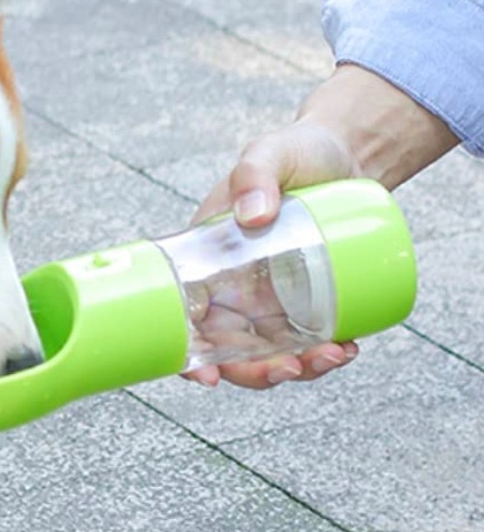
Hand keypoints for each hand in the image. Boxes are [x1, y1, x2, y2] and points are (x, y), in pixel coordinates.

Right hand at [183, 62, 458, 388]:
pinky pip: (310, 340)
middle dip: (257, 374)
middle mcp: (233, 289)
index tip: (206, 379)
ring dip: (298, 369)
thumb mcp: (268, 153)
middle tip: (292, 367)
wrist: (347, 152)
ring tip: (334, 355)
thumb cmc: (295, 152)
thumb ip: (255, 174)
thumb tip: (253, 216)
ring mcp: (272, 299)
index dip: (189, 360)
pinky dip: (326, 354)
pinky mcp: (309, 300)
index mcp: (205, 263)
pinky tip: (348, 347)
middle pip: (231, 352)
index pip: (185, 322)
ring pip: (272, 354)